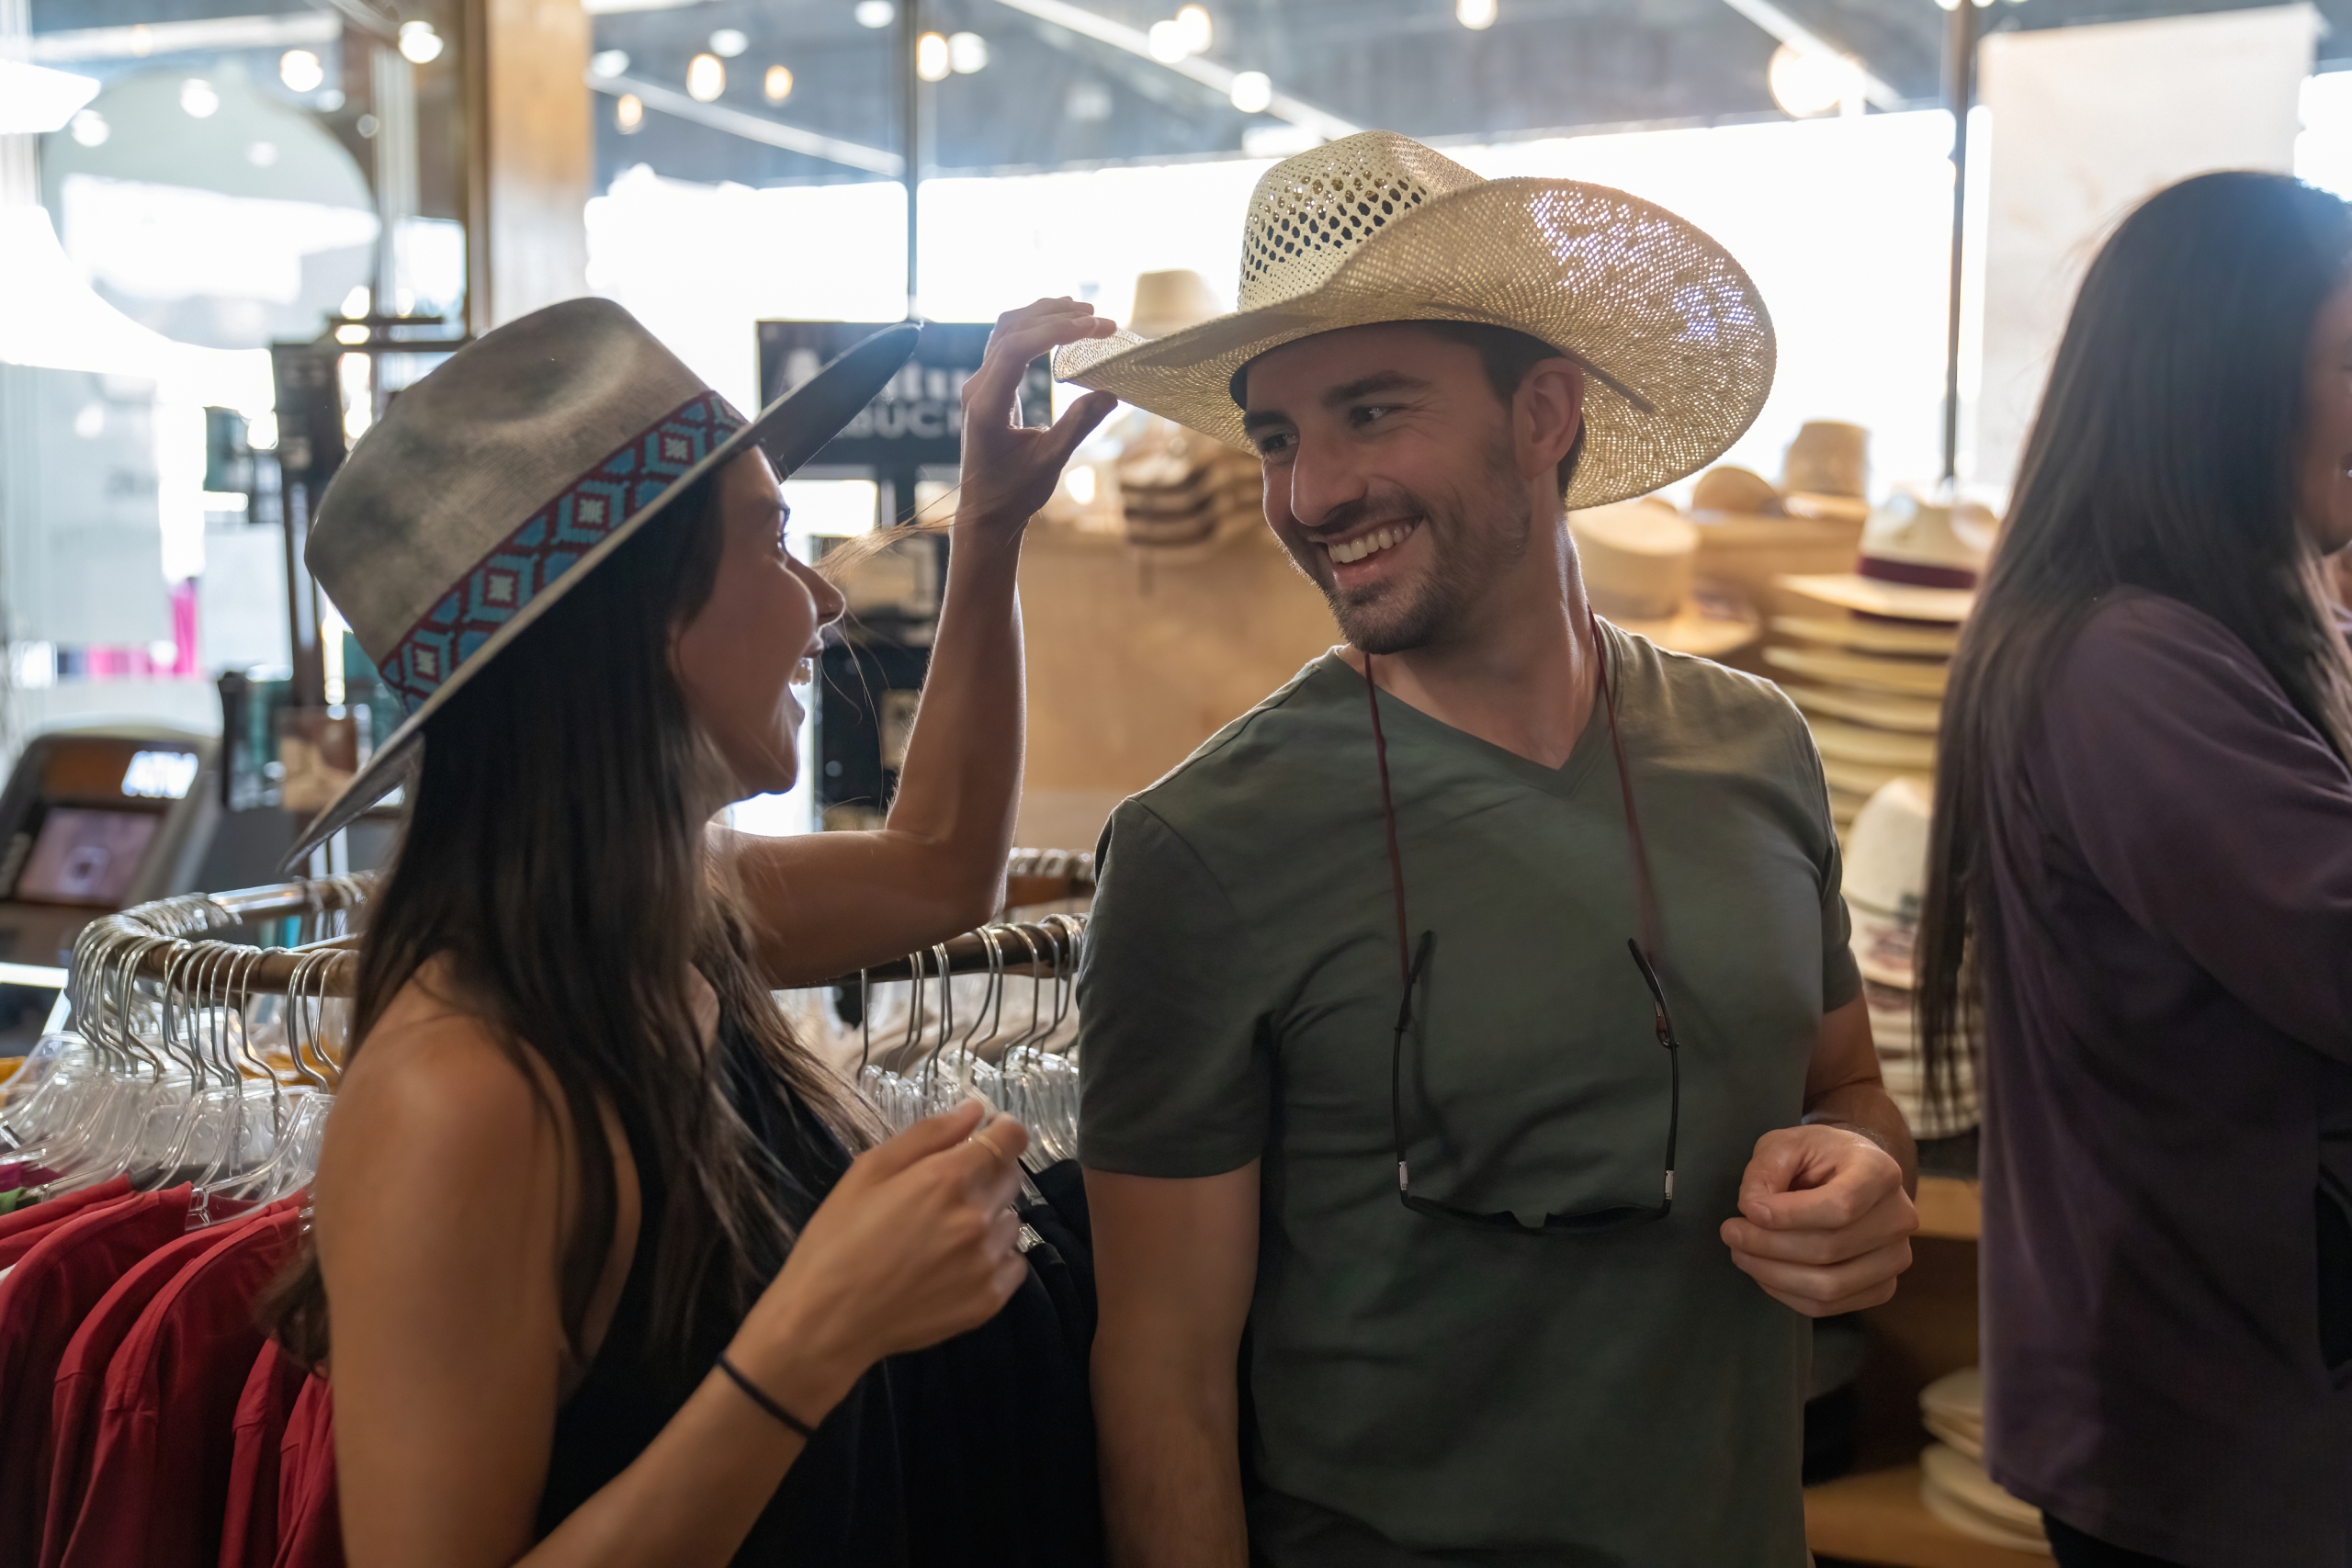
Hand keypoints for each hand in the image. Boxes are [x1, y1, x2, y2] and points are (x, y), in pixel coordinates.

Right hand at [734, 1101, 1029, 1417]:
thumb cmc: (837, 1238)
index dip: (1003, 1132)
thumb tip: (975, 1111)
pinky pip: (1012, 1264)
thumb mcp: (870, 1170)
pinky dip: (993, 1258)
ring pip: (1012, 1222)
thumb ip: (929, 1135)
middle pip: (1011, 1178)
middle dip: (988, 1174)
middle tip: (946, 1192)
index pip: (1012, 1140)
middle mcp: (979, 1217)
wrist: (826, 1321)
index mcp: (949, 1178)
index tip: (990, 1135)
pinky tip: (955, 1265)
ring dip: (990, 1218)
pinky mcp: (989, 1300)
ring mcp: (988, 1262)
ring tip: (945, 1234)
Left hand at [954, 298, 1119, 529]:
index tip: (1095, 327)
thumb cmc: (1013, 493)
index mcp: (986, 406)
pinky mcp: (988, 388)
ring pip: (1007, 330)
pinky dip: (1034, 328)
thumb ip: (1077, 425)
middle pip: (1011, 329)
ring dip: (1044, 315)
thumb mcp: (1050, 463)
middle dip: (1056, 316)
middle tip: (1099, 318)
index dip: (1057, 331)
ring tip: (1084, 312)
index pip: (1017, 348)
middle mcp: (977, 389)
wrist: (985, 511)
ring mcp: (979, 385)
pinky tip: (1060, 325)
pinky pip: (1007, 344)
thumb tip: (1111, 393)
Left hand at [1719, 1124, 1916, 1316]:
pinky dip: (1787, 1294)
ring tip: (1740, 1253)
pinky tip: (1764, 1272)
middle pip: (1829, 1249)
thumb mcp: (1785, 1144)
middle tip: (1730, 1232)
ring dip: (1773, 1275)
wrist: (1853, 1174)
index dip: (1787, 1216)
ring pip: (1829, 1285)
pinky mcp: (1883, 1287)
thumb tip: (1753, 1211)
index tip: (1746, 1211)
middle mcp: (1899, 1217)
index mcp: (1880, 1171)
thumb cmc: (1818, 1156)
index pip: (1838, 1207)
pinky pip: (1829, 1306)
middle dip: (1768, 1245)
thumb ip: (1765, 1171)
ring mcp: (1896, 1257)